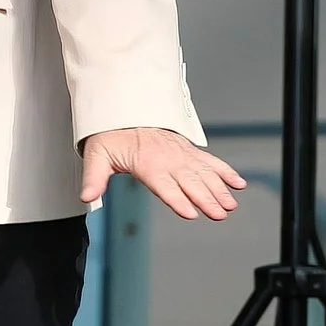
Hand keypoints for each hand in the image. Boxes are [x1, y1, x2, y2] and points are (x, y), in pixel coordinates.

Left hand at [80, 127, 246, 219]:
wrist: (124, 112)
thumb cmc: (111, 136)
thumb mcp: (97, 156)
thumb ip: (94, 179)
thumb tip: (87, 197)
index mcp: (147, 163)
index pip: (164, 185)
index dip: (177, 199)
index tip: (190, 212)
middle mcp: (167, 159)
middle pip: (189, 182)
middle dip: (205, 198)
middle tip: (218, 214)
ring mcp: (181, 155)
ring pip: (204, 173)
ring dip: (219, 189)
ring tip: (230, 204)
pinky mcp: (188, 152)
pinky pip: (211, 161)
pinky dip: (226, 172)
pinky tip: (238, 184)